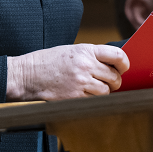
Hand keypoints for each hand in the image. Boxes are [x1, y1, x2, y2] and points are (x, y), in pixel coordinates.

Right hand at [6, 44, 128, 101]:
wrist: (27, 74)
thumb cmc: (48, 62)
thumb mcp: (71, 50)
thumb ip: (91, 56)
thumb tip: (112, 66)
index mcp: (85, 50)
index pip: (117, 55)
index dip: (124, 63)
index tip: (124, 67)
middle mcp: (85, 65)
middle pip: (115, 77)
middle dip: (115, 81)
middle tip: (108, 81)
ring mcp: (80, 82)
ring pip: (106, 91)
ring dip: (104, 92)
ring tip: (93, 88)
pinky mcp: (74, 97)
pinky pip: (94, 101)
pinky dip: (93, 100)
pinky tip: (83, 94)